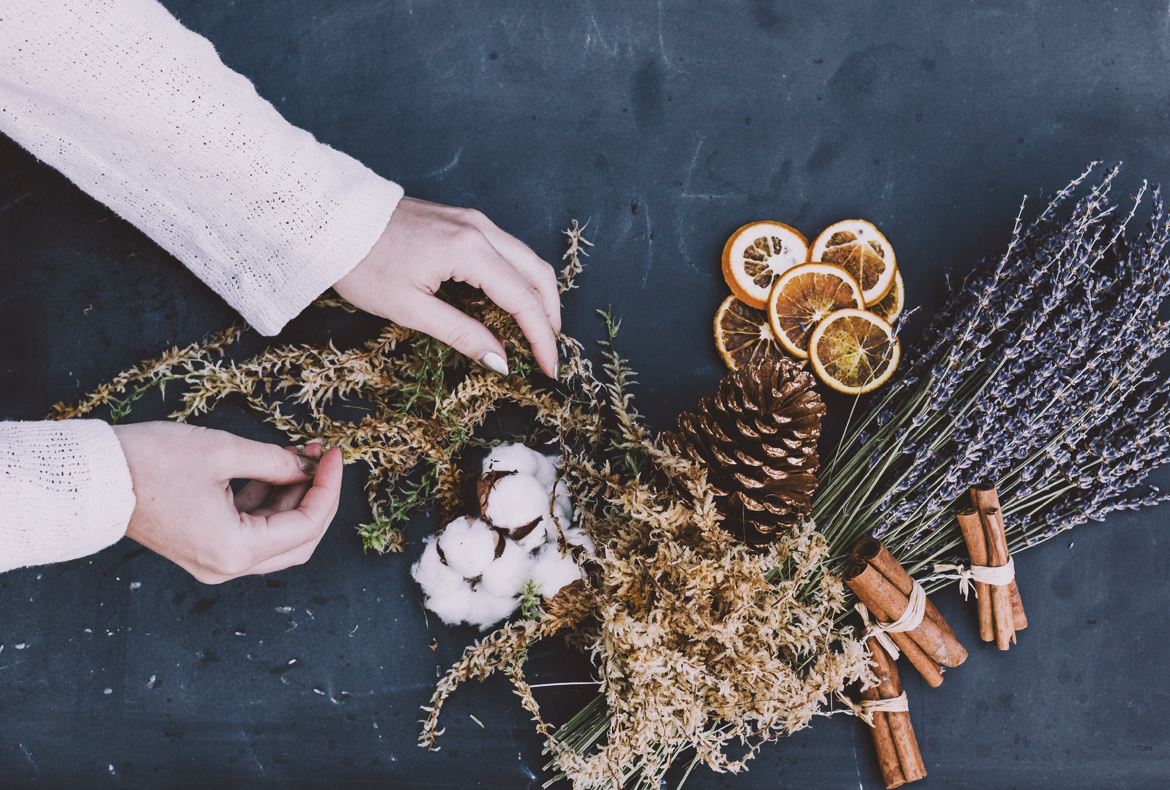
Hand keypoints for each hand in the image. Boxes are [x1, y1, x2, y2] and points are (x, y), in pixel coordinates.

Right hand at [111, 422, 342, 583]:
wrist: (93, 476)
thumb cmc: (150, 463)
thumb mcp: (223, 452)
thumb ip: (275, 462)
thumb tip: (308, 466)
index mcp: (235, 551)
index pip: (306, 526)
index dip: (328, 488)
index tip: (335, 455)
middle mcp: (227, 566)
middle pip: (297, 540)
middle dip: (316, 497)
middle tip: (323, 459)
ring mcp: (214, 560)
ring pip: (275, 535)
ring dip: (292, 496)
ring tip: (299, 455)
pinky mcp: (204, 545)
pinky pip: (251, 528)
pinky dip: (267, 500)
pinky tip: (274, 467)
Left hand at [334, 197, 561, 377]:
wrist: (330, 219)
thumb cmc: (362, 264)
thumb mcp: (410, 309)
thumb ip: (462, 334)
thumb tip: (500, 360)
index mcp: (469, 250)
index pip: (523, 299)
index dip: (541, 338)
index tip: (549, 368)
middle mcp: (480, 228)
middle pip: (537, 274)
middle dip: (549, 316)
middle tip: (548, 353)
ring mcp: (473, 220)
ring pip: (526, 259)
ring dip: (538, 296)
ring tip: (536, 332)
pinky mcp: (463, 220)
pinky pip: (507, 250)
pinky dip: (519, 279)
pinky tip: (512, 303)